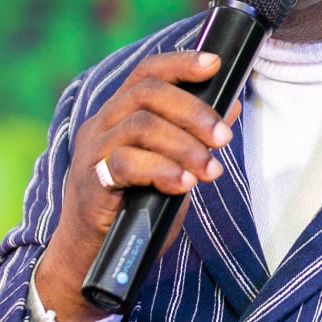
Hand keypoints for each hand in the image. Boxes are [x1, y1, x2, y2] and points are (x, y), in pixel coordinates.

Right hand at [39, 51, 239, 321]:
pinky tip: (184, 184)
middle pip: (147, 93)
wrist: (90, 258)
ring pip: (141, 126)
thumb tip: (230, 107)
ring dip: (185, 145)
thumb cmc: (133, 209)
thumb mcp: (171, 169)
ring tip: (211, 170)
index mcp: (119, 114)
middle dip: (193, 110)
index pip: (147, 73)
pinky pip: (127, 163)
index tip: (214, 65)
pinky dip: (163, 170)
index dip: (180, 63)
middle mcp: (101, 124)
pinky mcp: (91, 182)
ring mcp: (93, 152)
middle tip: (224, 137)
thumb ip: (193, 139)